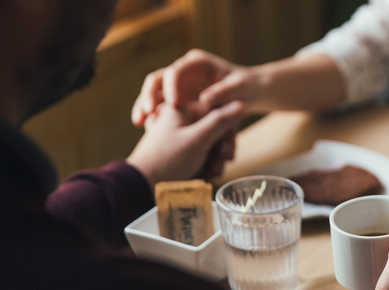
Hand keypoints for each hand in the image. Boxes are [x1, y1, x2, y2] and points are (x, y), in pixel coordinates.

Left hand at [126, 101, 243, 185]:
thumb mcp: (197, 139)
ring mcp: (179, 137)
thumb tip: (240, 104)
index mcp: (181, 109)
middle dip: (219, 150)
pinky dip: (204, 165)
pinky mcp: (178, 152)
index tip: (227, 149)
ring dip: (213, 160)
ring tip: (210, 173)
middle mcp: (180, 121)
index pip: (216, 112)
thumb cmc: (167, 160)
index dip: (226, 131)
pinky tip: (203, 175)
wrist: (141, 186)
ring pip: (208, 145)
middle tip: (220, 164)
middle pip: (214, 130)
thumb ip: (220, 121)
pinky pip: (199, 155)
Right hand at [131, 49, 261, 126]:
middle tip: (147, 112)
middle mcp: (184, 70)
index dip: (171, 86)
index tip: (172, 104)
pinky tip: (145, 127)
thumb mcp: (240, 88)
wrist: (249, 91)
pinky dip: (151, 115)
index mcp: (197, 63)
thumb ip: (224, 92)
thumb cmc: (246, 86)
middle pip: (158, 79)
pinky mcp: (177, 98)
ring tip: (139, 122)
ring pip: (154, 92)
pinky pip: (158, 105)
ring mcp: (178, 84)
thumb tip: (205, 99)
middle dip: (149, 95)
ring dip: (144, 105)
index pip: (176, 70)